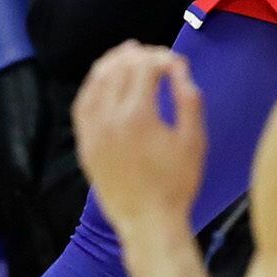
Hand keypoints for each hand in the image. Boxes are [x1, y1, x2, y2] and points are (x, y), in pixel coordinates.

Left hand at [73, 43, 205, 235]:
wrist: (148, 222)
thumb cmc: (176, 185)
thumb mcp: (194, 141)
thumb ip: (189, 100)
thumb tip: (179, 71)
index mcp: (138, 116)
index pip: (146, 68)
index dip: (163, 58)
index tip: (178, 63)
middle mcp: (109, 119)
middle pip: (120, 70)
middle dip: (139, 56)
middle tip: (155, 54)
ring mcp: (92, 131)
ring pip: (96, 82)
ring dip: (112, 63)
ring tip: (127, 54)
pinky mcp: (85, 144)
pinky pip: (81, 105)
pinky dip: (92, 86)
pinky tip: (102, 81)